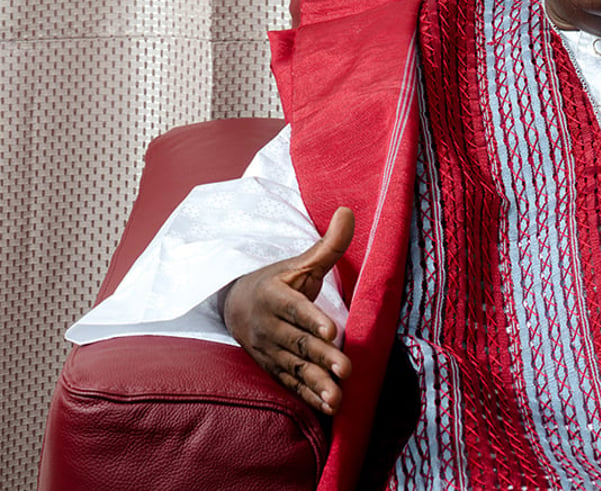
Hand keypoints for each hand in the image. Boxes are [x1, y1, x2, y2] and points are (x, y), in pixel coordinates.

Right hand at [222, 207, 354, 414]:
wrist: (234, 305)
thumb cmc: (277, 281)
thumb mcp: (299, 262)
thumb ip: (328, 244)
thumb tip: (349, 211)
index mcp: (274, 296)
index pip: (295, 308)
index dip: (312, 319)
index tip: (330, 332)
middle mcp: (268, 326)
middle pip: (298, 343)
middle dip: (321, 358)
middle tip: (345, 369)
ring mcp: (269, 351)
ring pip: (295, 369)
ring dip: (316, 384)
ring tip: (338, 397)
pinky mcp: (273, 369)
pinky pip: (291, 385)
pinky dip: (308, 397)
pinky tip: (328, 408)